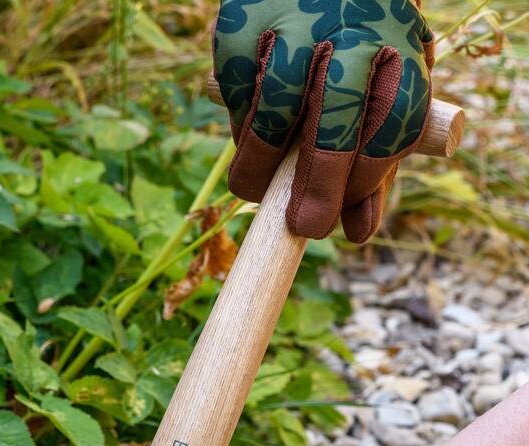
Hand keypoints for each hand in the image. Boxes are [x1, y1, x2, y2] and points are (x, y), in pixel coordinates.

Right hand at [213, 0, 434, 241]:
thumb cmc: (358, 50)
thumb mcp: (381, 94)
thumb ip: (373, 162)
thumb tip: (356, 233)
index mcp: (400, 47)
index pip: (393, 123)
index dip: (365, 179)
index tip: (337, 216)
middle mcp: (353, 27)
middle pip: (338, 115)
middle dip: (320, 181)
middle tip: (303, 226)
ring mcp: (295, 20)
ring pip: (274, 108)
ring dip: (260, 162)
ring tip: (254, 190)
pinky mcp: (245, 20)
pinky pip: (236, 89)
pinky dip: (238, 124)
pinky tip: (247, 135)